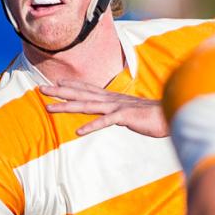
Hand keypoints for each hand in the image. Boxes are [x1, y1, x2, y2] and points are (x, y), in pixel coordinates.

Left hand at [40, 80, 168, 136]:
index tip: (55, 83)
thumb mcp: (133, 113)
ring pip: (87, 105)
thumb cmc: (155, 115)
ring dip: (67, 106)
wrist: (174, 114)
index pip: (88, 89)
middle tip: (40, 89)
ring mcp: (118, 107)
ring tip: (50, 108)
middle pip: (81, 94)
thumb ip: (122, 112)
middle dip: (60, 92)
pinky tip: (78, 131)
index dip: (71, 86)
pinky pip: (106, 122)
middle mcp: (112, 99)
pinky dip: (92, 125)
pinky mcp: (126, 117)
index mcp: (114, 98)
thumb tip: (116, 114)